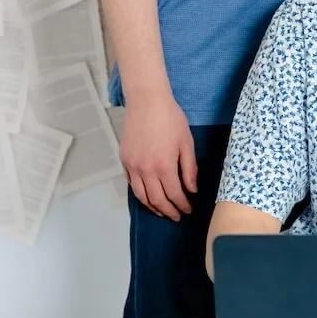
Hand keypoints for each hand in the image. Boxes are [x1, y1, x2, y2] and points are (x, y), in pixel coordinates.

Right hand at [120, 93, 197, 220]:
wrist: (147, 101)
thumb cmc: (171, 118)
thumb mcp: (186, 142)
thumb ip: (189, 169)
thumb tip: (192, 190)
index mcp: (164, 166)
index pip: (174, 194)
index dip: (182, 205)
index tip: (188, 210)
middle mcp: (145, 170)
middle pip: (156, 200)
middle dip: (168, 211)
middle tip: (177, 216)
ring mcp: (132, 166)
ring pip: (141, 195)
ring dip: (152, 207)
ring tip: (162, 212)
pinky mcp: (124, 159)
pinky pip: (131, 183)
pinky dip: (140, 193)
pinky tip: (148, 195)